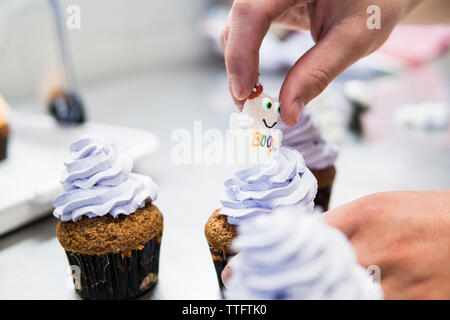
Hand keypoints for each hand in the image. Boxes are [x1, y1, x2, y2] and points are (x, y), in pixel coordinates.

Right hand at [221, 0, 420, 124]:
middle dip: (237, 64)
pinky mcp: (270, 3)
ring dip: (239, 64)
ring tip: (251, 97)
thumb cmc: (376, 5)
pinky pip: (247, 29)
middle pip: (239, 19)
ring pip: (238, 26)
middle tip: (246, 105)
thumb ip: (318, 73)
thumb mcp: (354, 39)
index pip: (253, 11)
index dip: (241, 52)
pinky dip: (247, 57)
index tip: (244, 92)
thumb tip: (287, 113)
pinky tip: (255, 80)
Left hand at [222, 190, 449, 298]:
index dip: (265, 256)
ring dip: (312, 299)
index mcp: (363, 217)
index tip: (235, 269)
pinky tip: (335, 298)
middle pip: (313, 277)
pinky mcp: (417, 305)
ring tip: (288, 294)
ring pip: (338, 300)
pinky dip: (345, 302)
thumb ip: (337, 225)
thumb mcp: (374, 208)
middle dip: (279, 288)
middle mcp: (376, 250)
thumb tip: (300, 242)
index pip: (301, 240)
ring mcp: (397, 284)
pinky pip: (371, 306)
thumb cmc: (420, 214)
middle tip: (255, 291)